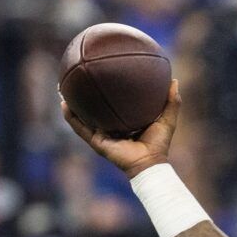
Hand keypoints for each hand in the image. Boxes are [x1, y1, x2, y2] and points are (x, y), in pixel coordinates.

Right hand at [60, 78, 182, 178]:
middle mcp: (110, 126)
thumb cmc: (159, 144)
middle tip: (79, 75)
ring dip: (71, 103)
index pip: (113, 102)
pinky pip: (80, 128)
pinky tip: (64, 104)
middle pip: (94, 107)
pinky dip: (70, 117)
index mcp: (124, 120)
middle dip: (84, 93)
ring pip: (82, 116)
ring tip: (62, 87)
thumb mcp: (166, 118)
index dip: (106, 90)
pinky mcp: (96, 141)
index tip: (102, 72)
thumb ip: (172, 101)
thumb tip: (173, 80)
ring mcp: (101, 134)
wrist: (149, 163)